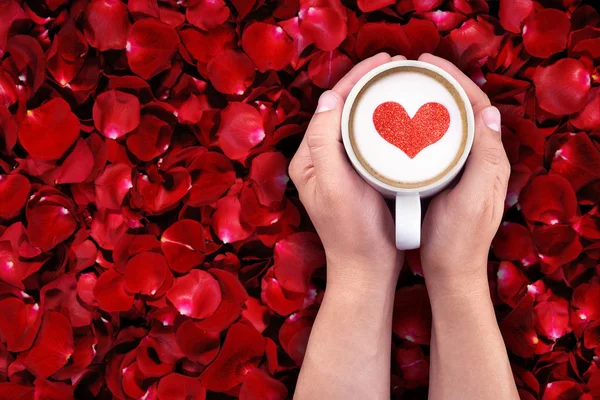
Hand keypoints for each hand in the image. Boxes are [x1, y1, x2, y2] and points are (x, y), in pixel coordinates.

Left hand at [289, 53, 405, 289]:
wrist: (367, 269)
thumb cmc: (351, 232)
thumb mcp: (334, 186)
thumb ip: (324, 142)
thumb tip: (330, 97)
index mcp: (309, 158)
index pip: (329, 106)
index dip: (354, 79)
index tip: (384, 62)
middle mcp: (320, 159)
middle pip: (342, 110)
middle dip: (366, 84)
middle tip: (397, 67)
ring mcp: (340, 168)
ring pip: (356, 123)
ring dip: (375, 101)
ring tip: (400, 84)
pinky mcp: (359, 177)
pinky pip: (368, 141)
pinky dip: (383, 124)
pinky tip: (403, 117)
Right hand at [419, 54, 510, 290]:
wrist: (450, 272)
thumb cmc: (459, 240)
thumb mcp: (472, 200)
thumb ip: (484, 159)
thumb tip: (488, 112)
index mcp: (490, 160)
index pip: (478, 106)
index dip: (455, 80)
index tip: (427, 65)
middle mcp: (479, 159)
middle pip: (463, 110)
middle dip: (440, 86)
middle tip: (411, 72)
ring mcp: (461, 168)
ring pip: (448, 125)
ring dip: (429, 104)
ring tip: (404, 90)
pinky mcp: (445, 178)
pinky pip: (436, 143)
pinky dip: (420, 127)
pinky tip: (401, 126)